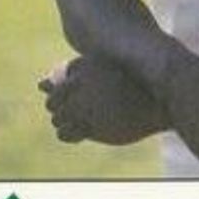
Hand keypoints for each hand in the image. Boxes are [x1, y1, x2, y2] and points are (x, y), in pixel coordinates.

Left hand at [38, 56, 168, 144]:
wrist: (160, 99)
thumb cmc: (131, 81)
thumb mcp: (102, 68)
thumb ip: (70, 75)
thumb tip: (39, 84)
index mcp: (87, 65)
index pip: (58, 81)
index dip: (61, 90)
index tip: (73, 95)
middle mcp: (85, 85)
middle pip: (54, 100)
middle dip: (58, 106)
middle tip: (73, 109)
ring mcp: (89, 107)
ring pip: (57, 118)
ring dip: (62, 120)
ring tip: (79, 119)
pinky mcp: (93, 127)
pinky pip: (66, 133)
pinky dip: (67, 132)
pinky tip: (79, 130)